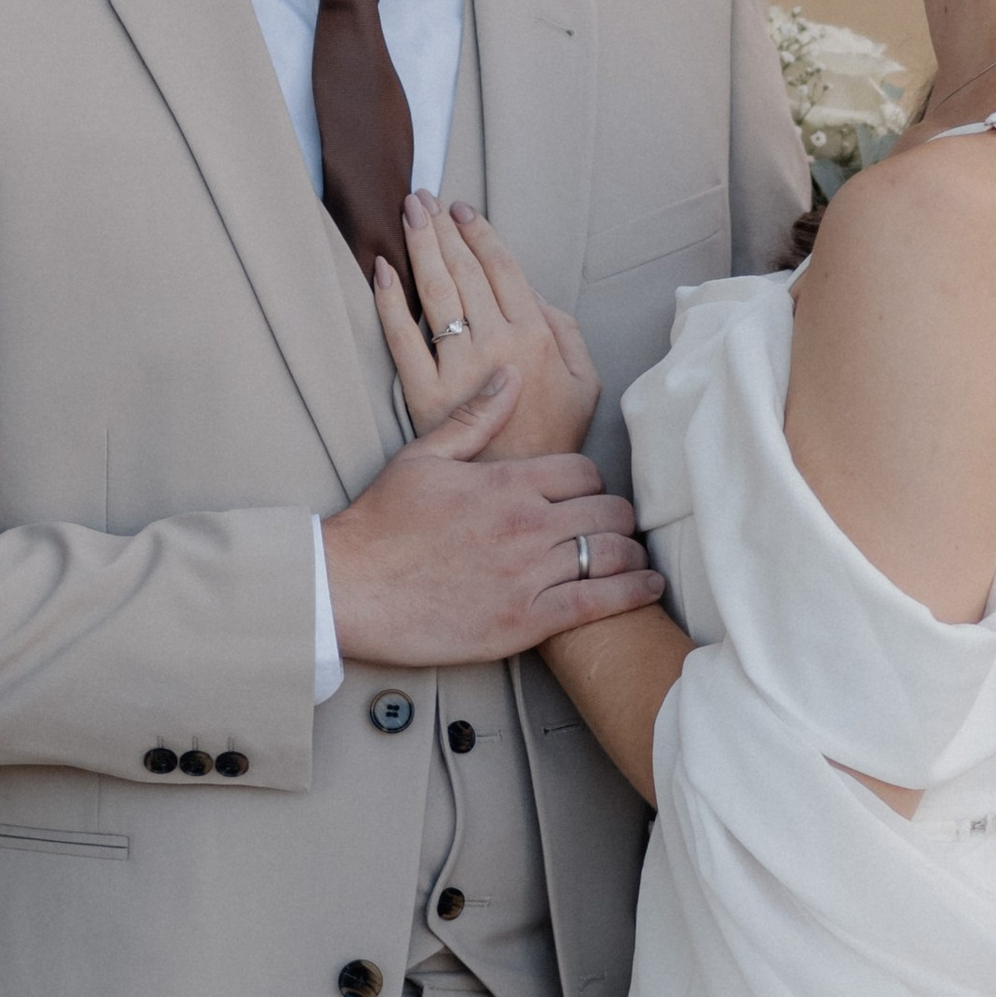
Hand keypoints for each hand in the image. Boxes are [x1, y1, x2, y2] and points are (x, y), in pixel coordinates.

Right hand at [322, 366, 661, 666]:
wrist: (348, 588)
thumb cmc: (379, 525)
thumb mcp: (423, 457)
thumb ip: (475, 417)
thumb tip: (510, 375)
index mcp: (505, 481)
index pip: (583, 471)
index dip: (591, 482)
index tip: (587, 495)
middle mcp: (525, 525)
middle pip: (607, 510)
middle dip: (617, 516)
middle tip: (616, 526)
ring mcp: (528, 575)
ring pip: (611, 554)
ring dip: (630, 553)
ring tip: (636, 557)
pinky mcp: (525, 621)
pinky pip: (597, 603)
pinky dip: (631, 593)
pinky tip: (647, 587)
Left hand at [373, 194, 600, 462]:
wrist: (518, 492)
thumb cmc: (553, 438)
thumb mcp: (586, 384)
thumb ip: (567, 333)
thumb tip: (538, 297)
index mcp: (536, 337)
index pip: (503, 269)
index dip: (480, 235)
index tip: (463, 211)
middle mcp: (496, 344)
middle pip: (464, 271)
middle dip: (442, 228)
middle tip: (424, 197)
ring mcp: (457, 367)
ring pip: (434, 292)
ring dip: (419, 246)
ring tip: (407, 213)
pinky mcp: (423, 392)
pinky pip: (401, 337)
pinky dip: (389, 300)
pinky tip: (381, 269)